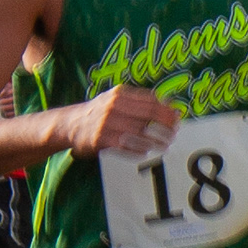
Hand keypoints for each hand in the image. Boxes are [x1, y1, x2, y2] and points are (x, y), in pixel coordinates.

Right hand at [65, 84, 179, 159]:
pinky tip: (147, 152)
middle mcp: (113, 106)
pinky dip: (138, 150)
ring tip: (166, 145)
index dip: (166, 110)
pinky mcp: (101, 140)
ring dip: (155, 140)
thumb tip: (168, 105)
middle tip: (175, 133)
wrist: (69, 124)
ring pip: (139, 132)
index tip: (178, 118)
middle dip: (165, 125)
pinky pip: (125, 146)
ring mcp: (106, 123)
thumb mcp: (114, 99)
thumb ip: (137, 101)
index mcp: (119, 94)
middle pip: (148, 115)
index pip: (150, 100)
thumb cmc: (99, 112)